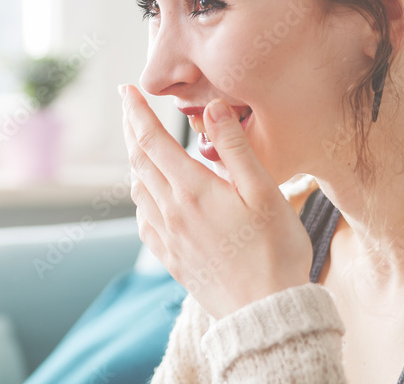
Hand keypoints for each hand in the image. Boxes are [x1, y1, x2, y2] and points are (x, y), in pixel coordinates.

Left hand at [120, 84, 313, 319]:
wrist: (265, 313)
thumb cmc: (275, 251)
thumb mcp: (264, 192)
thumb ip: (235, 148)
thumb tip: (212, 109)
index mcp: (193, 190)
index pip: (152, 140)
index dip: (137, 111)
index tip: (127, 90)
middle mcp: (171, 212)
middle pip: (139, 161)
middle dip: (131, 128)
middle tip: (128, 105)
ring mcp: (167, 237)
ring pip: (138, 189)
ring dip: (136, 161)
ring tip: (142, 144)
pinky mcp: (171, 258)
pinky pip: (143, 218)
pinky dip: (141, 195)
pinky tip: (152, 194)